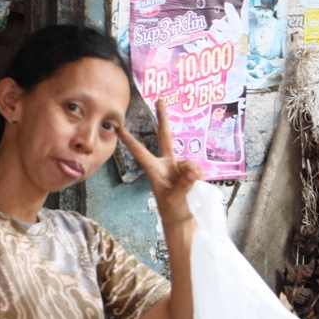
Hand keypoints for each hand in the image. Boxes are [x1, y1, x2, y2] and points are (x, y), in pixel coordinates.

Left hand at [118, 99, 203, 229]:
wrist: (184, 219)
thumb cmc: (173, 211)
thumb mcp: (175, 200)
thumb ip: (184, 185)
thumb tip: (192, 171)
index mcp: (155, 170)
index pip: (141, 152)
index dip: (130, 141)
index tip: (119, 127)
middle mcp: (166, 164)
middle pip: (165, 136)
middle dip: (163, 118)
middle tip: (160, 100)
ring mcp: (180, 166)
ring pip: (188, 161)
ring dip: (192, 174)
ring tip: (190, 189)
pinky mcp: (191, 171)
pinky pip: (197, 168)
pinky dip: (199, 177)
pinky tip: (197, 185)